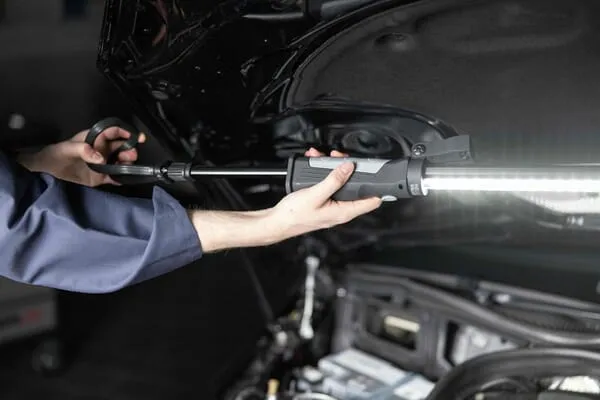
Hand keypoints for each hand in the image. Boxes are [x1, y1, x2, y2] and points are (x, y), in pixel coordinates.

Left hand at [18, 128, 145, 186]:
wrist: (46, 169)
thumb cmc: (55, 153)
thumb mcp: (67, 148)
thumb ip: (84, 150)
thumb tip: (101, 158)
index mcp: (96, 139)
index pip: (114, 132)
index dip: (127, 132)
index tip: (137, 137)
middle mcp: (102, 150)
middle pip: (122, 147)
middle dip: (130, 150)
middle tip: (131, 155)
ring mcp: (103, 163)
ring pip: (122, 162)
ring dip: (127, 164)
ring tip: (127, 167)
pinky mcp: (100, 177)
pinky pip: (115, 177)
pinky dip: (121, 178)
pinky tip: (123, 179)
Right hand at [265, 147, 381, 240]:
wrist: (278, 221)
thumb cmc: (295, 215)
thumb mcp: (316, 194)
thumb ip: (334, 180)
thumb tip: (349, 168)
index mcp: (344, 212)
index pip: (372, 201)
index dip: (378, 187)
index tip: (378, 173)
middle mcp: (340, 209)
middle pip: (356, 186)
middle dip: (350, 169)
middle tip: (340, 159)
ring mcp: (332, 205)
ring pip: (342, 182)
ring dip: (334, 168)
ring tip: (324, 158)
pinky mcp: (324, 200)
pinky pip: (329, 183)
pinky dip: (324, 172)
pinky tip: (315, 165)